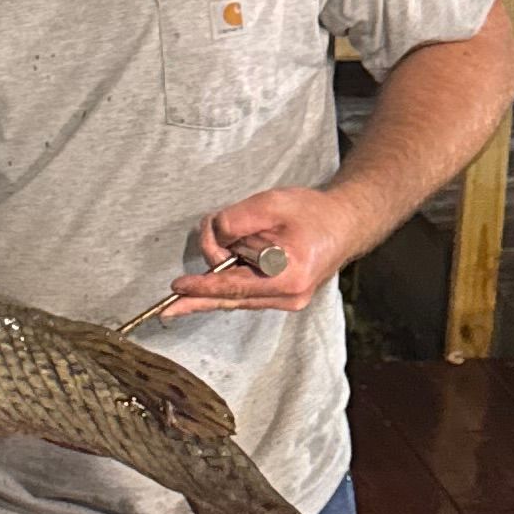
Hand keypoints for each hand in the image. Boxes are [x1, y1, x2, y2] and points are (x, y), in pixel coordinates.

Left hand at [162, 187, 355, 315]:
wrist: (345, 223)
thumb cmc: (313, 212)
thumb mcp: (271, 204)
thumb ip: (237, 221)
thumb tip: (214, 237)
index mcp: (288, 278)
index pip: (234, 287)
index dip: (203, 288)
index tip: (178, 288)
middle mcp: (289, 297)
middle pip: (232, 299)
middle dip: (202, 292)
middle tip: (168, 309)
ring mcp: (288, 300)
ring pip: (238, 296)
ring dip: (219, 278)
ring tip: (209, 253)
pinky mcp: (284, 296)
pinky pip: (247, 293)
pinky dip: (230, 281)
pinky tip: (219, 270)